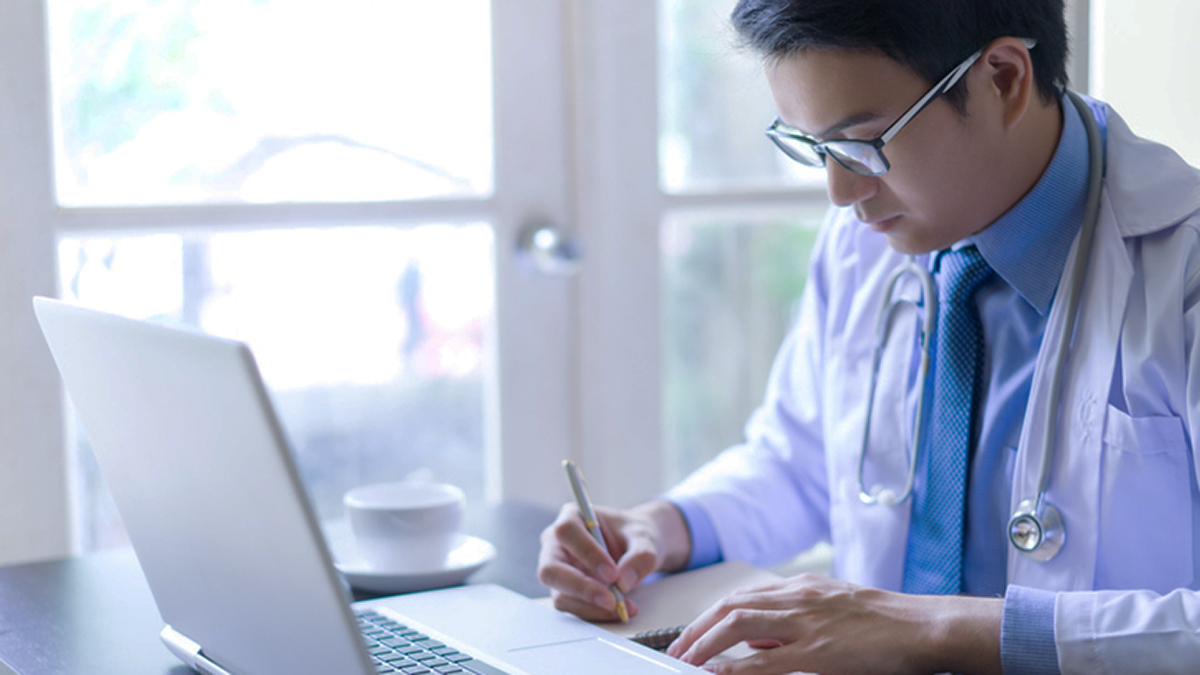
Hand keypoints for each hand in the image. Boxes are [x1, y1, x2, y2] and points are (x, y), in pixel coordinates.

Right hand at [537, 500, 688, 621]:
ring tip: (623, 607)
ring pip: (560, 595)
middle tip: (612, 600)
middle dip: (581, 588)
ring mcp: (559, 570)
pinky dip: (595, 614)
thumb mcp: (646, 538)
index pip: (567, 532)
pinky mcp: (566, 592)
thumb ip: (641, 555)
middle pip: (550, 569)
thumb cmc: (635, 535)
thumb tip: (624, 581)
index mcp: (571, 517)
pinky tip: (618, 611)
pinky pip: (573, 608)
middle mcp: (557, 544)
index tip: (613, 573)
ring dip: (591, 607)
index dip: (587, 553)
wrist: (638, 549)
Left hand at [665, 573, 1001, 674]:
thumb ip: (794, 622)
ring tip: (686, 660)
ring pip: (740, 624)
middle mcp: (799, 598)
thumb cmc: (887, 623)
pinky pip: (768, 659)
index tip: (690, 634)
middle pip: (731, 606)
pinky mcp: (821, 651)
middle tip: (676, 650)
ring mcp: (808, 623)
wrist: (926, 627)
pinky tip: (718, 673)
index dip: (710, 615)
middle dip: (698, 628)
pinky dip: (737, 666)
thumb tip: (757, 644)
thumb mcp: (833, 610)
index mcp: (802, 588)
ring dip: (706, 643)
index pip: (742, 597)